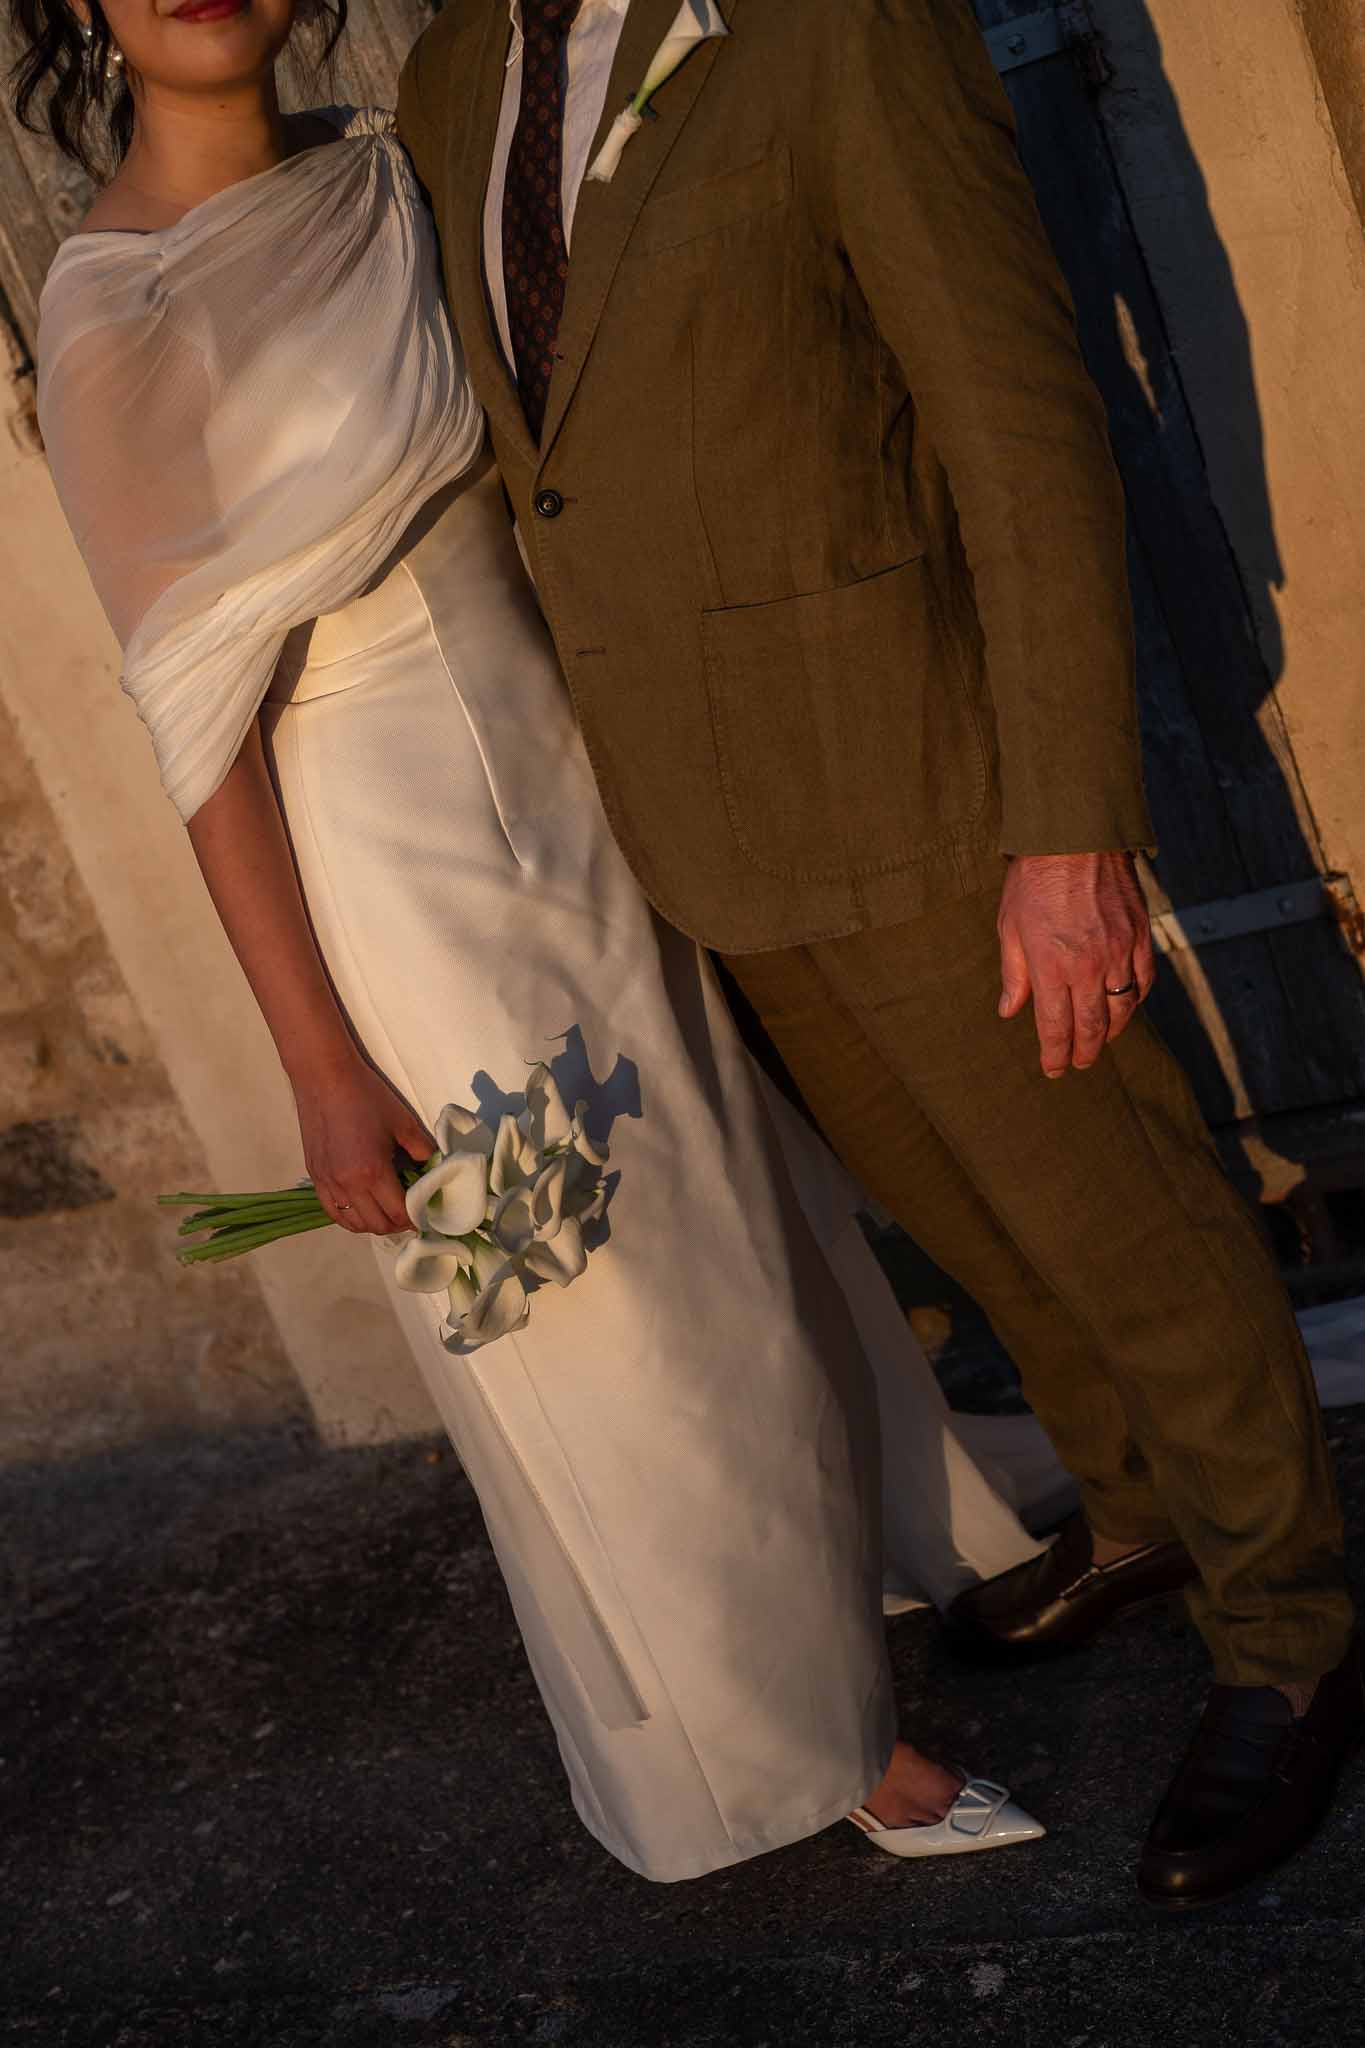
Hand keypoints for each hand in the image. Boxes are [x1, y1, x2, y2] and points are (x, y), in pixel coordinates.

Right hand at [291, 1051, 435, 1234]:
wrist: (325, 1078)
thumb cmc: (367, 1097)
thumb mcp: (404, 1123)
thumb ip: (423, 1151)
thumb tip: (436, 1171)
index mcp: (372, 1172)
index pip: (399, 1213)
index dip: (417, 1218)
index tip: (427, 1213)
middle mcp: (348, 1185)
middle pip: (378, 1225)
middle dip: (399, 1224)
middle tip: (411, 1212)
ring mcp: (327, 1183)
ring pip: (354, 1224)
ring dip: (375, 1223)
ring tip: (388, 1211)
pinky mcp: (316, 1177)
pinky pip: (333, 1212)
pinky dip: (351, 1218)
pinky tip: (362, 1208)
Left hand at [998, 852, 1155, 1078]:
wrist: (1077, 836)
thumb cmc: (1034, 879)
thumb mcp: (1009, 926)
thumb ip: (1013, 974)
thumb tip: (1009, 1010)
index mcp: (1050, 966)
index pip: (1055, 1027)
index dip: (1055, 1054)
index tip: (1053, 1068)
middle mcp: (1088, 965)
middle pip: (1091, 1027)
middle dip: (1083, 1052)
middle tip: (1077, 1064)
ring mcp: (1118, 952)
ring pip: (1122, 1009)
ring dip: (1110, 1031)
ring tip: (1099, 1041)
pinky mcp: (1139, 936)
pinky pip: (1143, 981)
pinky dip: (1135, 1000)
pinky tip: (1125, 1006)